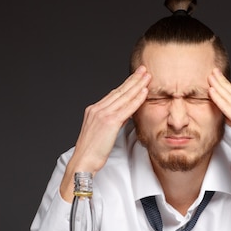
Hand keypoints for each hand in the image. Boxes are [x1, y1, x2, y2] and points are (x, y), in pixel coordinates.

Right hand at [60, 66, 150, 200]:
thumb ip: (112, 121)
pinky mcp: (110, 122)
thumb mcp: (101, 133)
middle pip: (119, 91)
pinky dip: (136, 98)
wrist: (83, 161)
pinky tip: (144, 91)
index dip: (125, 85)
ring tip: (147, 76)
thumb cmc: (91, 152)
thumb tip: (124, 116)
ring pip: (124, 96)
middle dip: (133, 79)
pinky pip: (127, 108)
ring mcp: (103, 114)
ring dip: (137, 85)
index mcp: (94, 110)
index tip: (135, 77)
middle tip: (143, 69)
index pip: (113, 94)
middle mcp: (97, 109)